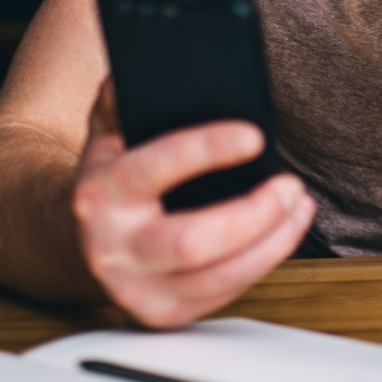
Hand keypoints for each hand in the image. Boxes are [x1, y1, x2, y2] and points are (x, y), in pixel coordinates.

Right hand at [71, 79, 315, 327]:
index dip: (205, 151)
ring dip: (272, 242)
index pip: (152, 169)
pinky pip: (224, 296)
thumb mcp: (109, 132)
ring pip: (217, 278)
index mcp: (100, 194)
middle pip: (192, 242)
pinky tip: (282, 232)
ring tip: (298, 205)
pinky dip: (262, 262)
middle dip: (253, 214)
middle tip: (290, 185)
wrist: (83, 239)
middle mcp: (113, 247)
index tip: (253, 136)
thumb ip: (122, 99)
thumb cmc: (114, 176)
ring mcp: (136, 288)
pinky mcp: (163, 313)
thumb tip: (146, 68)